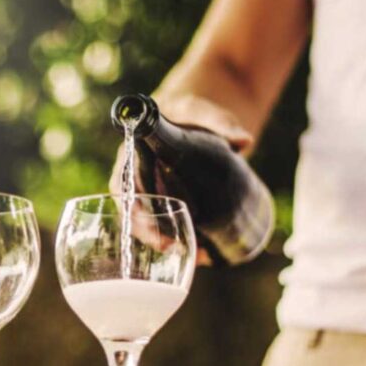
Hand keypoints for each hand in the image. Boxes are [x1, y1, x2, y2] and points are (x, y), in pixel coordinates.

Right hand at [107, 94, 253, 266]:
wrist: (197, 116)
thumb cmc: (191, 111)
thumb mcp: (203, 113)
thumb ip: (221, 123)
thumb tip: (245, 141)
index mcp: (135, 153)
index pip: (121, 182)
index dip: (128, 204)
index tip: (142, 217)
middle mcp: (140, 175)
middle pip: (132, 210)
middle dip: (146, 232)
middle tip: (168, 245)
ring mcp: (154, 191)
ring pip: (149, 222)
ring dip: (163, 242)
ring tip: (190, 254)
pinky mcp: (171, 201)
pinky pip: (167, 225)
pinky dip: (179, 240)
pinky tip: (198, 253)